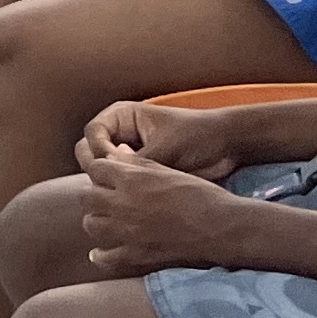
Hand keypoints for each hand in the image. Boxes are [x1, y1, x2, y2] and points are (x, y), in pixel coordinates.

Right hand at [77, 97, 247, 182]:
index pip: (92, 132)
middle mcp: (119, 134)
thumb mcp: (165, 147)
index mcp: (122, 117)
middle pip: (89, 152)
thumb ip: (135, 161)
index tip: (115, 164)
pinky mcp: (136, 173)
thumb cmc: (197, 137)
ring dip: (109, 183)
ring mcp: (126, 154)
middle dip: (99, 169)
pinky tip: (134, 200)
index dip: (99, 149)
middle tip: (116, 184)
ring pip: (101, 171)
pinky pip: (119, 183)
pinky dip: (122, 192)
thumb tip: (111, 177)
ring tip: (128, 194)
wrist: (226, 147)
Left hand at [78, 147, 262, 275]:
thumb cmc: (201, 194)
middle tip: (106, 199)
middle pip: (87, 196)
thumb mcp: (169, 170)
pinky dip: (101, 255)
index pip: (96, 168)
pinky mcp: (136, 254)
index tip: (108, 177)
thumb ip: (139, 163)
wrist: (223, 226)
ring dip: (97, 221)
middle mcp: (123, 203)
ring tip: (107, 222)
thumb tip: (116, 154)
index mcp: (132, 178)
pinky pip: (105, 257)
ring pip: (91, 224)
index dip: (102, 172)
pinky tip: (100, 253)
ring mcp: (127, 231)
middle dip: (95, 195)